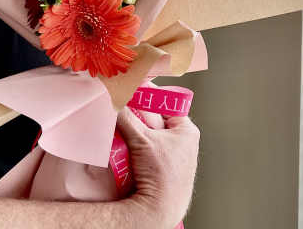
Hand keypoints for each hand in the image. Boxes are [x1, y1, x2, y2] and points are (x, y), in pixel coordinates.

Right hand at [117, 107, 199, 228]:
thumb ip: (127, 116)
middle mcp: (183, 142)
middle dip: (139, 115)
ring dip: (136, 131)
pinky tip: (125, 146)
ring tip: (122, 127)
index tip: (133, 90)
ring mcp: (174, 157)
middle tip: (124, 109)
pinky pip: (148, 149)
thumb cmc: (161, 175)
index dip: (149, 96)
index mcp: (187, 130)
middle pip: (156, 118)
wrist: (158, 211)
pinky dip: (136, 145)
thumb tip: (115, 101)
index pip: (166, 103)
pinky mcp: (163, 169)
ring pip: (150, 134)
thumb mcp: (141, 139)